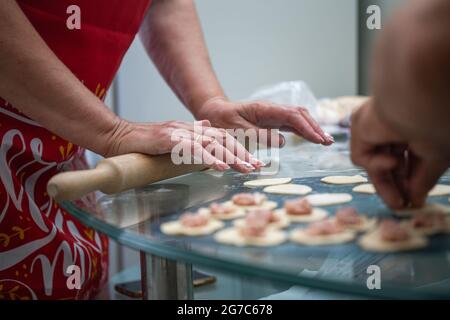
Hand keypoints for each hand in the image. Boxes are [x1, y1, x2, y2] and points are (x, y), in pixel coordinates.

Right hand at [104, 118, 263, 172]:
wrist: (116, 136)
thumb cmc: (141, 145)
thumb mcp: (170, 142)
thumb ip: (188, 141)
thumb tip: (208, 137)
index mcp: (190, 130)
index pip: (220, 138)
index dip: (239, 149)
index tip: (253, 162)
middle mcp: (188, 129)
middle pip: (221, 139)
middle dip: (242, 153)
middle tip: (257, 167)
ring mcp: (178, 132)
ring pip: (211, 143)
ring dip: (231, 156)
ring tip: (246, 168)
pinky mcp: (167, 139)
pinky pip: (192, 149)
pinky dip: (208, 158)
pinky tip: (220, 167)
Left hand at [195, 97, 333, 146]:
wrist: (214, 113)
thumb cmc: (223, 121)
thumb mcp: (237, 129)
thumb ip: (259, 135)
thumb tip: (283, 141)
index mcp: (265, 109)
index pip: (292, 116)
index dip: (307, 128)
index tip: (318, 139)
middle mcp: (272, 109)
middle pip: (300, 115)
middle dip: (315, 127)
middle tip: (328, 142)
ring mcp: (273, 114)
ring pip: (298, 118)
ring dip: (312, 129)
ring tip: (325, 141)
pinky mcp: (272, 120)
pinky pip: (291, 124)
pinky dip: (303, 130)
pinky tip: (312, 138)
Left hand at [350, 100, 448, 208]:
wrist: (421, 98)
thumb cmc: (437, 121)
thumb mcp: (436, 157)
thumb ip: (422, 180)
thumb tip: (416, 200)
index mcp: (415, 128)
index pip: (408, 159)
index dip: (409, 181)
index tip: (412, 202)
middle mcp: (394, 126)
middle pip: (390, 163)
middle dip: (395, 186)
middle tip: (400, 206)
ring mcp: (376, 126)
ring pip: (373, 162)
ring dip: (384, 183)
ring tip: (397, 202)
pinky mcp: (360, 127)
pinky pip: (362, 156)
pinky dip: (376, 164)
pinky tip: (393, 159)